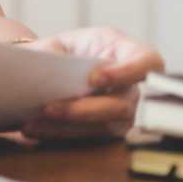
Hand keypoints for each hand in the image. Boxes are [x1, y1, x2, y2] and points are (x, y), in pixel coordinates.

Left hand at [19, 26, 163, 141]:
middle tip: (49, 108)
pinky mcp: (108, 130)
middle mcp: (132, 85)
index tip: (94, 78)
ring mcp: (124, 111)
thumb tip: (45, 71)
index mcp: (124, 51)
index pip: (148, 62)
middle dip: (86, 109)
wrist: (47, 72)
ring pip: (107, 126)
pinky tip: (35, 129)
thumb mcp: (56, 44)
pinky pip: (90, 137)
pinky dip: (61, 134)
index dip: (129, 72)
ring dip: (69, 126)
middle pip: (125, 104)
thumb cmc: (59, 52)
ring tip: (34, 122)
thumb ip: (54, 54)